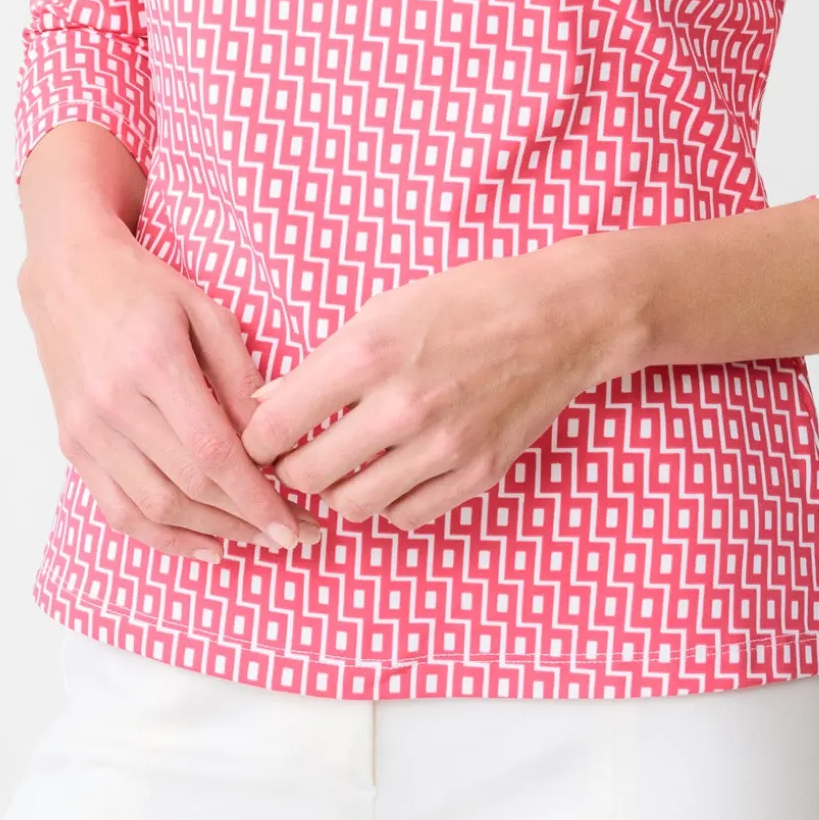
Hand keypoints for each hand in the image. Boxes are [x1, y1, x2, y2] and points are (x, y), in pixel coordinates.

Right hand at [18, 219, 323, 561]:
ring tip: (257, 540)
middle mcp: (113, 403)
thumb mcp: (205, 310)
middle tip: (295, 535)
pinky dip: (163, 537)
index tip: (295, 522)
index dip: (256, 496)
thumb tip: (272, 439)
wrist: (67, 274)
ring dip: (212, 533)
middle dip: (247, 520)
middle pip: (188, 484)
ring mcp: (86, 429)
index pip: (213, 451)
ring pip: (154, 507)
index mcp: (154, 362)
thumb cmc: (145, 287)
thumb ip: (240, 374)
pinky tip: (206, 544)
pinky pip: (117, 509)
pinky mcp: (71, 444)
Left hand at [238, 234, 638, 530]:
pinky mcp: (477, 474)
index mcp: (368, 354)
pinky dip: (389, 503)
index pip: (275, 425)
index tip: (263, 437)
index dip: (256, 438)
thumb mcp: (384, 309)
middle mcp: (402, 406)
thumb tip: (267, 404)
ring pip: (351, 507)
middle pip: (306, 475)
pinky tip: (394, 473)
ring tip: (348, 465)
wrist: (562, 317)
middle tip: (300, 453)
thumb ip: (322, 363)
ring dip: (338, 491)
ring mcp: (443, 447)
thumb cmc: (468, 301)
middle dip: (292, 468)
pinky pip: (405, 518)